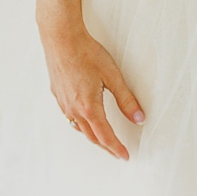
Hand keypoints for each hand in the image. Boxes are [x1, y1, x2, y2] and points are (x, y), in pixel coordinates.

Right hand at [40, 22, 143, 159]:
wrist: (61, 39)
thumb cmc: (86, 53)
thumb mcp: (113, 76)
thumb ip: (126, 100)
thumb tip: (138, 118)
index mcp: (89, 107)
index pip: (106, 136)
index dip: (116, 148)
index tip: (125, 156)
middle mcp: (73, 109)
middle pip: (92, 136)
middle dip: (106, 146)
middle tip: (117, 152)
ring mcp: (63, 103)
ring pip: (79, 128)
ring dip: (93, 137)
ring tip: (104, 139)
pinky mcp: (57, 95)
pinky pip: (70, 118)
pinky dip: (81, 125)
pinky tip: (85, 120)